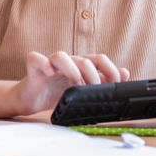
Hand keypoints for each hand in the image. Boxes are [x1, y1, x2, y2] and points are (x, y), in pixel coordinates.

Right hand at [11, 51, 129, 114]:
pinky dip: (44, 63)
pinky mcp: (34, 67)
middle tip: (93, 89)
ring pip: (61, 55)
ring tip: (74, 83)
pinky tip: (49, 73)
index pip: (99, 60)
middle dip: (93, 75)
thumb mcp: (82, 90)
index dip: (110, 70)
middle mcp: (67, 63)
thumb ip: (103, 81)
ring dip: (72, 69)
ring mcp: (49, 63)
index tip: (115, 85)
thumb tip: (125, 72)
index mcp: (79, 66)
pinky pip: (36, 58)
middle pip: (84, 59)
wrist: (30, 99)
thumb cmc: (55, 93)